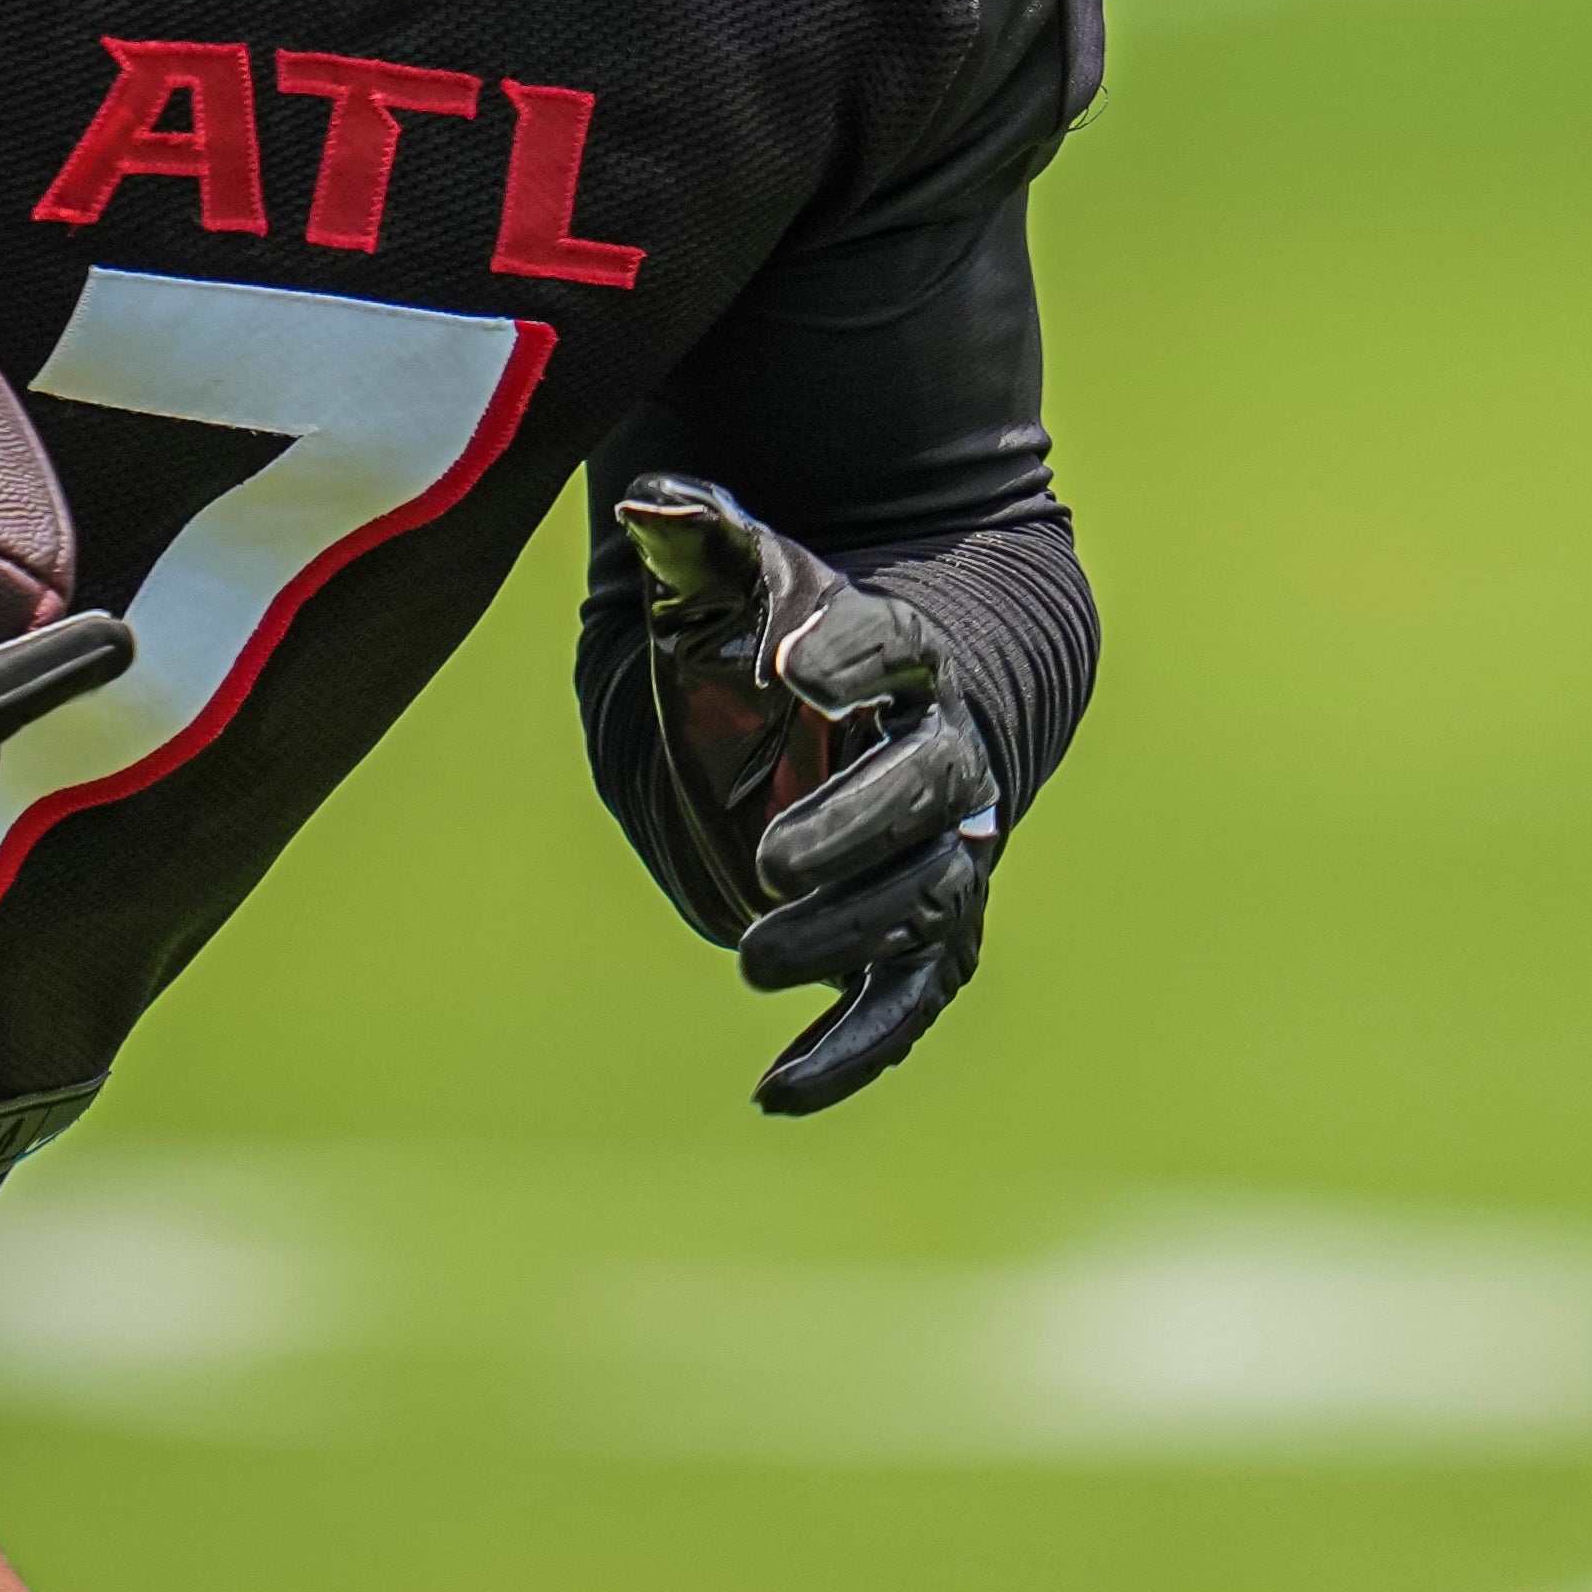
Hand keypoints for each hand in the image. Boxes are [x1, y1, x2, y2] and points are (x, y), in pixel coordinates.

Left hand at [612, 475, 1002, 1116]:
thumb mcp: (746, 585)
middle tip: (770, 856)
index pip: (897, 646)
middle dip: (856, 824)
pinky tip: (777, 1091)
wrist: (874, 710)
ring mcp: (940, 851)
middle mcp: (943, 754)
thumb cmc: (793, 637)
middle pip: (926, 789)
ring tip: (753, 960)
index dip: (854, 654)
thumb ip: (704, 545)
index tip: (794, 668)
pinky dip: (853, 1048)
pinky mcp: (920, 937)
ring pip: (920, 898)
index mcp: (908, 656)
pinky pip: (905, 1000)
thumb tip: (649, 499)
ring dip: (844, 934)